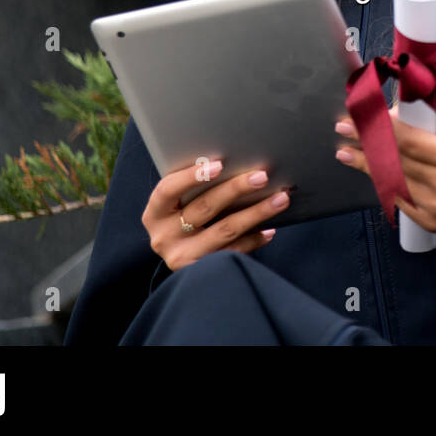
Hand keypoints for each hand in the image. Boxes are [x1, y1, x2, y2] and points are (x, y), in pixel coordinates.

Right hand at [141, 159, 286, 270]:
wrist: (181, 259)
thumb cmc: (185, 219)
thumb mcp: (180, 206)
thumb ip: (195, 189)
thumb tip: (236, 164)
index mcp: (155, 214)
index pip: (168, 190)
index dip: (192, 176)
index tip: (220, 164)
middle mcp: (164, 237)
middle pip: (204, 207)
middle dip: (236, 189)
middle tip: (262, 176)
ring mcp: (182, 257)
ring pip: (225, 230)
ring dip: (256, 213)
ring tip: (280, 199)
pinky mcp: (202, 272)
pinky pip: (234, 252)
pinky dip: (254, 239)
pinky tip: (269, 230)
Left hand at [334, 104, 435, 234]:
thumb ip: (427, 118)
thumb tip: (391, 113)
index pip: (408, 140)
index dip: (380, 128)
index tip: (358, 119)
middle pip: (395, 161)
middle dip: (366, 144)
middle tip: (345, 130)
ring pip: (392, 181)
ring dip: (366, 165)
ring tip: (347, 152)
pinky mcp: (430, 222)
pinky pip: (398, 199)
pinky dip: (383, 183)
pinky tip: (369, 170)